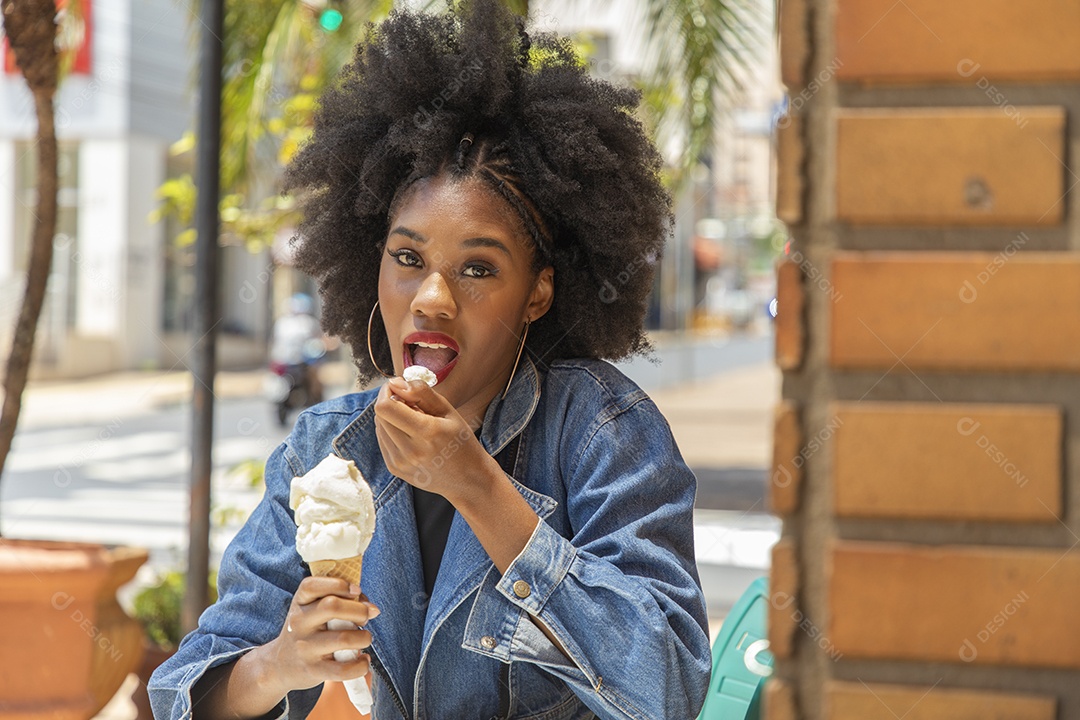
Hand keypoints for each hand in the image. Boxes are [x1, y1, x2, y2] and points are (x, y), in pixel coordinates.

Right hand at [259, 577, 379, 693]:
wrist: (280, 665)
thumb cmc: (310, 630)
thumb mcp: (314, 609)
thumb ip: (343, 601)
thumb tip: (373, 609)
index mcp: (300, 602)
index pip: (312, 585)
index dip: (339, 584)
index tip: (356, 591)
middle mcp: (299, 622)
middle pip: (332, 606)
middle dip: (359, 610)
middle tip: (364, 618)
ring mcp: (305, 647)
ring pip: (343, 638)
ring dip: (364, 638)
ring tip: (364, 639)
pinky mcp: (313, 670)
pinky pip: (343, 669)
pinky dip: (361, 665)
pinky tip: (363, 660)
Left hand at [372, 377, 501, 502]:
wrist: (468, 480)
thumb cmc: (461, 442)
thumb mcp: (448, 411)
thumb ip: (421, 393)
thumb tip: (394, 383)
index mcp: (427, 433)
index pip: (385, 407)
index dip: (387, 391)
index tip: (397, 387)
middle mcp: (410, 451)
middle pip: (380, 415)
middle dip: (389, 402)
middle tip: (409, 403)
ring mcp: (400, 463)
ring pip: (379, 427)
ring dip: (390, 417)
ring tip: (412, 420)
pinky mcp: (395, 469)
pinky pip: (382, 440)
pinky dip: (391, 431)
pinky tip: (409, 434)